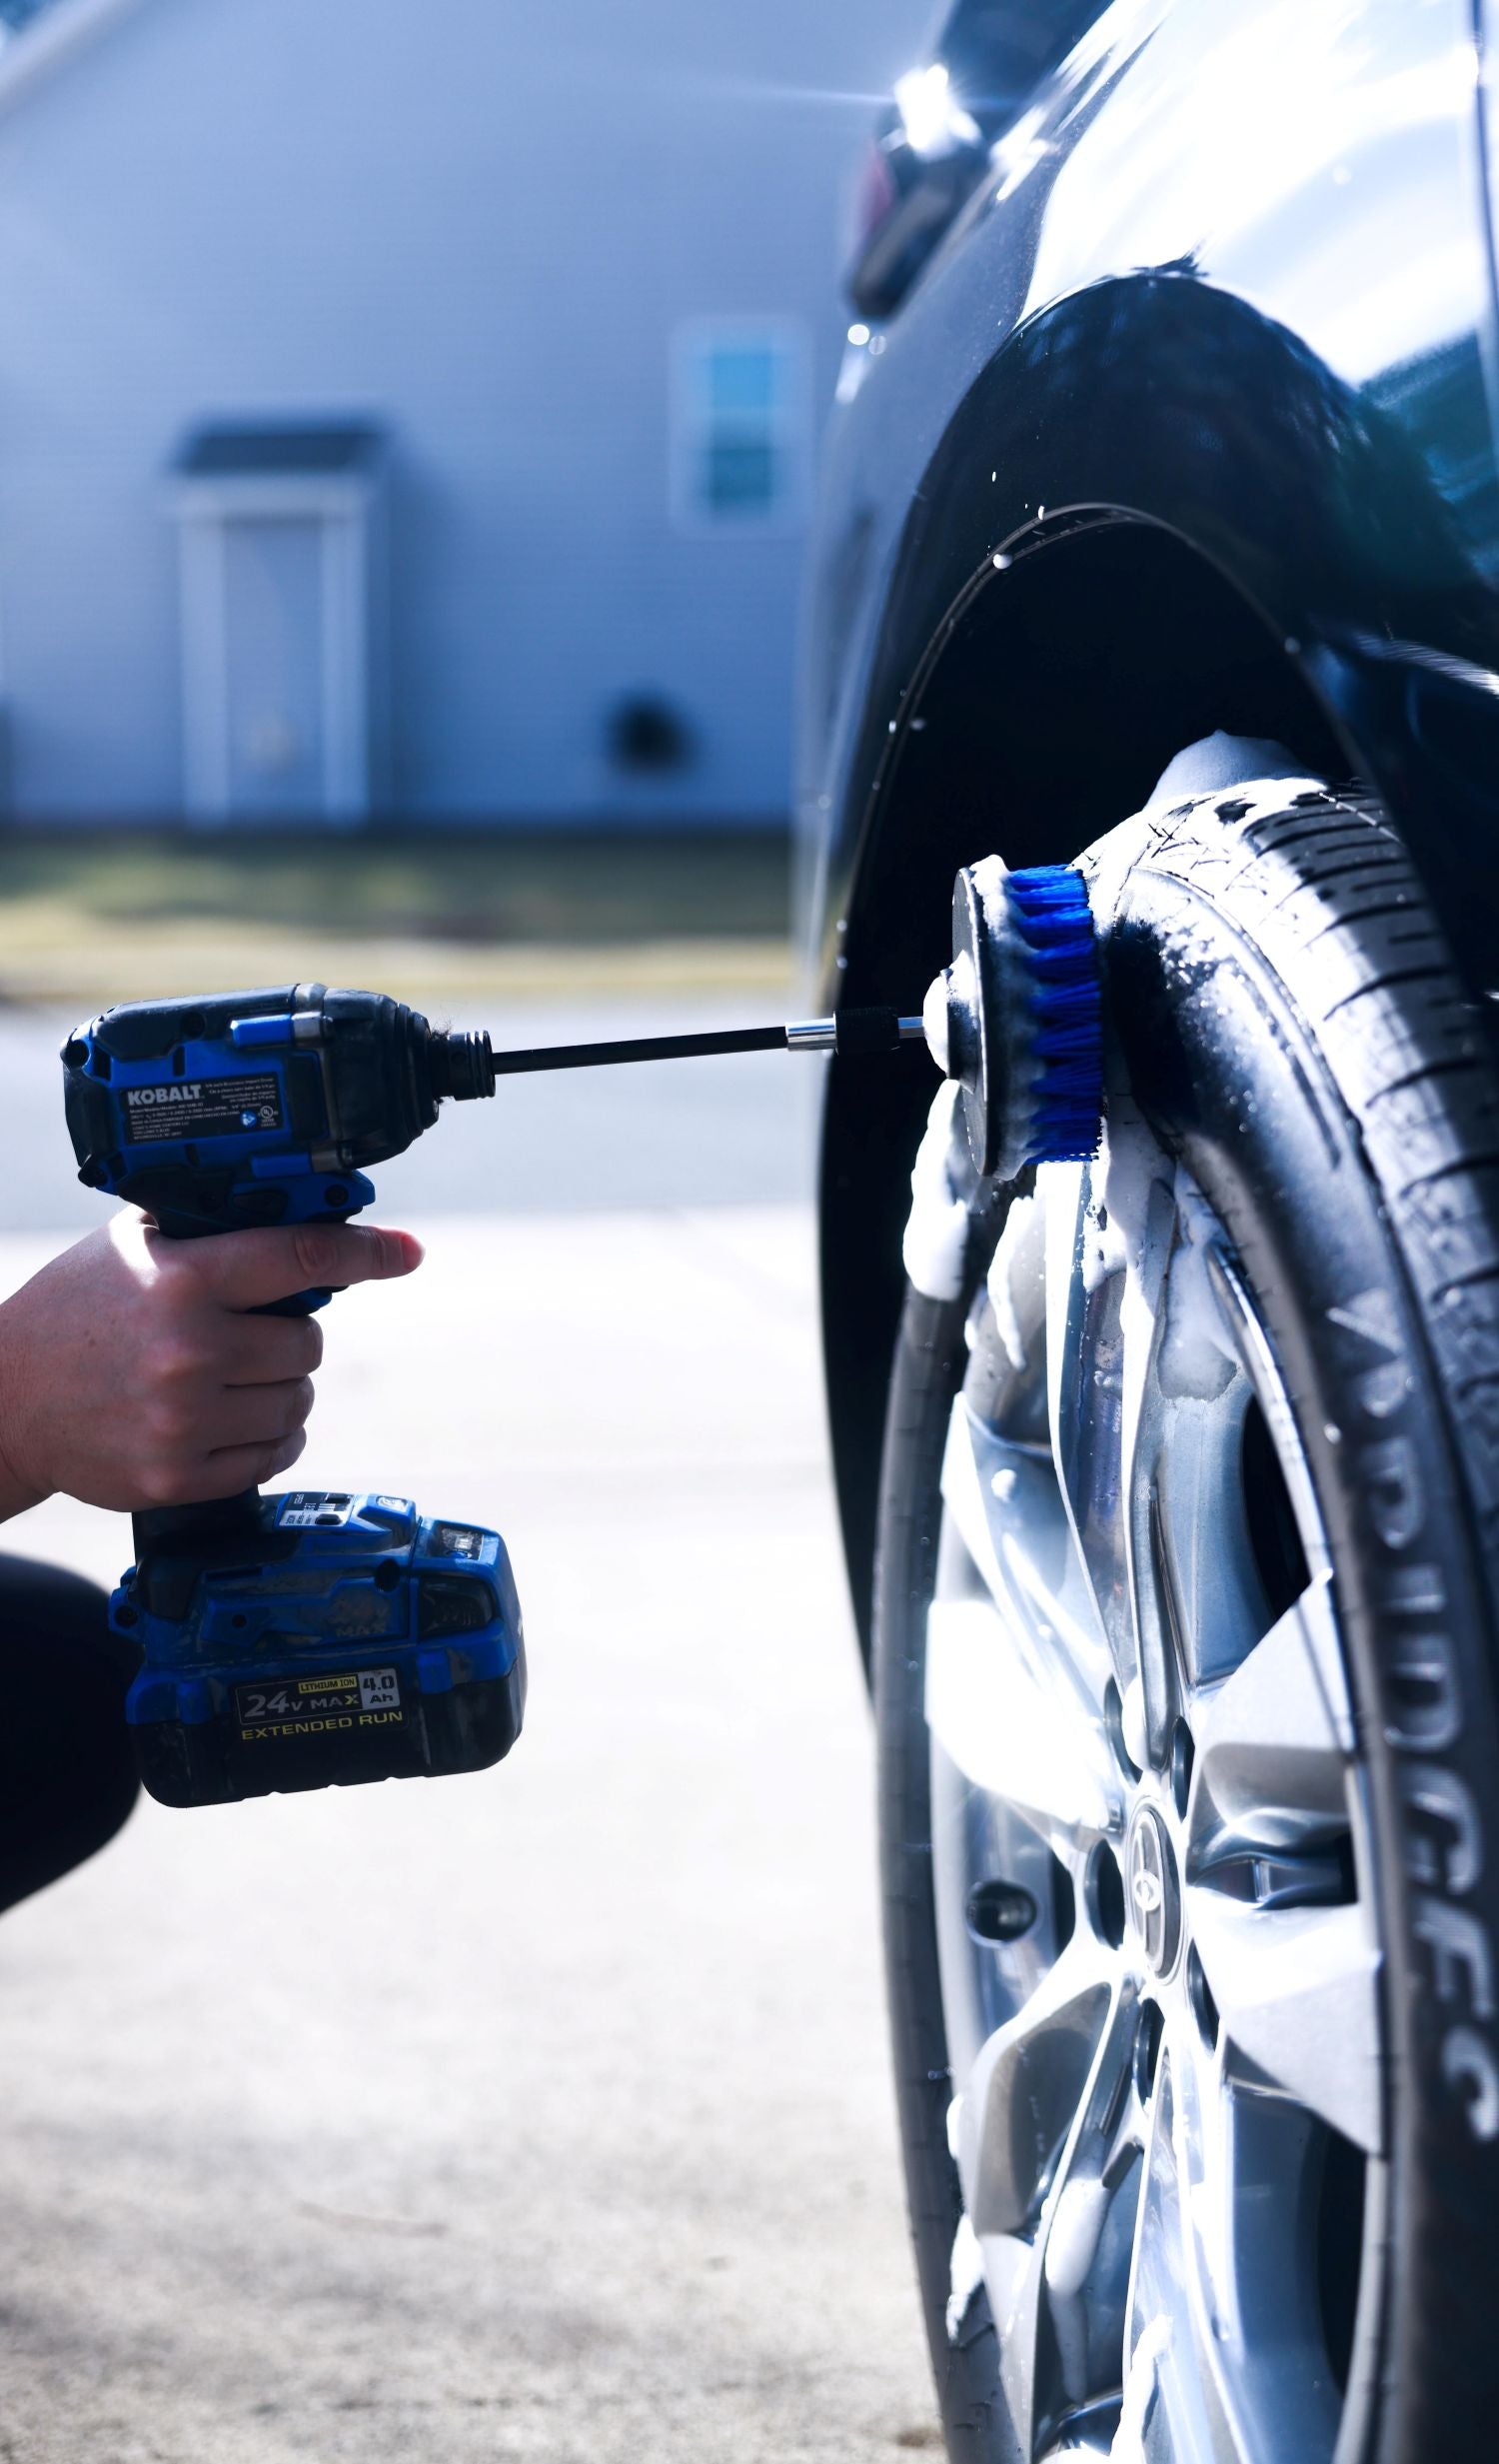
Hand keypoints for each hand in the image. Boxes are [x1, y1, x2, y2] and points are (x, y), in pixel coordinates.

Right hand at [0, 1211, 423, 1517]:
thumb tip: (308, 1213)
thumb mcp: (131, 1246)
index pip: (301, 1255)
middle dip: (288, 1336)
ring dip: (278, 1389)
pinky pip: (272, 1455)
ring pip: (296, 1402)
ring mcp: (184, 1420)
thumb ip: (212, 1230)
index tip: (405, 1253)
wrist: (4, 1400)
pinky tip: (227, 1418)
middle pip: (308, 1343)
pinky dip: (266, 1437)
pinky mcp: (178, 1476)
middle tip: (246, 1333)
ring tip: (226, 1377)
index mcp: (182, 1280)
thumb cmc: (72, 1312)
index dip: (367, 1251)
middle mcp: (189, 1350)